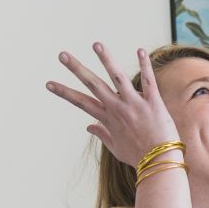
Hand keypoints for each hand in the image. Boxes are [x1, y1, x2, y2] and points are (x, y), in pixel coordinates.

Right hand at [45, 43, 181, 170]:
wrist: (160, 164)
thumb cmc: (139, 157)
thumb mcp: (117, 149)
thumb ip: (103, 135)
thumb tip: (89, 126)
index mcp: (107, 119)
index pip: (81, 102)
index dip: (64, 92)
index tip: (48, 83)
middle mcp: (118, 109)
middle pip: (93, 84)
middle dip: (76, 69)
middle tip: (62, 55)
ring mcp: (135, 105)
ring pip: (117, 77)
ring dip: (106, 59)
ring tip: (96, 44)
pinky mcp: (153, 103)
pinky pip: (148, 81)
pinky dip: (144, 65)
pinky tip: (140, 50)